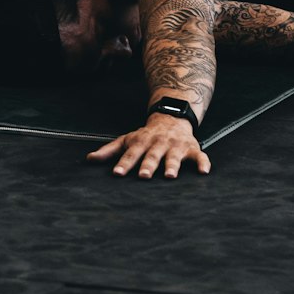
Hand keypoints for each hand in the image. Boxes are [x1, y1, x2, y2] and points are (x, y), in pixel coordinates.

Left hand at [85, 116, 211, 178]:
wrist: (172, 118)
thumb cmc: (146, 135)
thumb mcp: (127, 139)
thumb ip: (109, 150)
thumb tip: (89, 159)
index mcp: (141, 143)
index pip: (131, 154)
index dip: (124, 163)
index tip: (117, 173)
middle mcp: (158, 144)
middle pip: (152, 156)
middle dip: (148, 165)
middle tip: (143, 176)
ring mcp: (175, 146)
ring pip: (174, 157)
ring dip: (172, 165)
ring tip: (169, 176)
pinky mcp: (191, 149)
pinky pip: (199, 156)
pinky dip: (203, 163)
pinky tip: (204, 172)